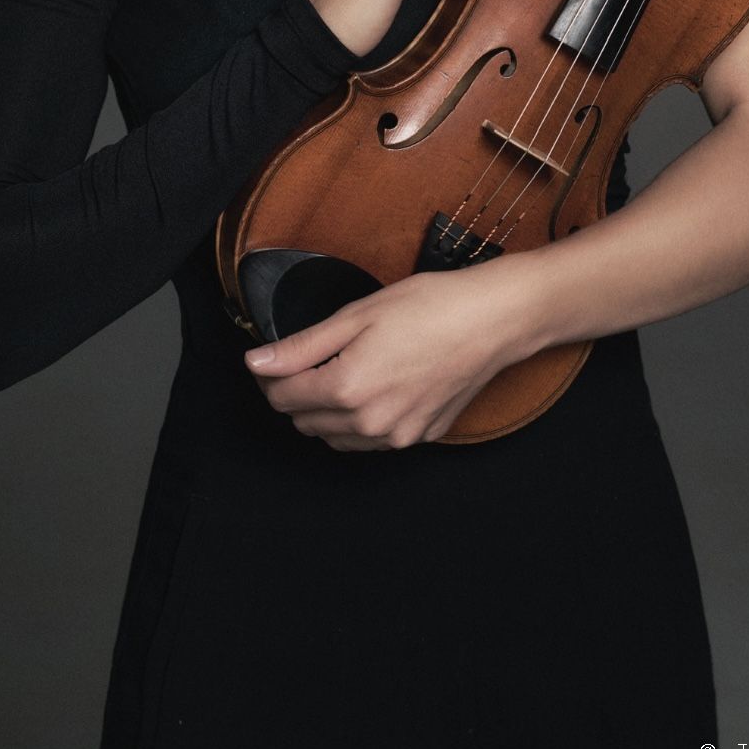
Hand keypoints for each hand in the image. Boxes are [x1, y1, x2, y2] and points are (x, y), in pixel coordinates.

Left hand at [243, 261, 534, 451]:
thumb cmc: (430, 306)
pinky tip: (375, 386)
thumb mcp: (357, 314)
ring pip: (335, 438)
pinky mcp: (420, 437)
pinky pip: (371, 441)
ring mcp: (397, 436)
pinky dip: (360, 421)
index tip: (276, 356)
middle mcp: (369, 423)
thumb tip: (257, 363)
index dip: (271, 375)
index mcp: (347, 389)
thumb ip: (302, 346)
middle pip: (304, 422)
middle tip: (310, 357)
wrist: (492, 320)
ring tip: (344, 370)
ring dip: (326, 412)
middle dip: (296, 392)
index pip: (281, 397)